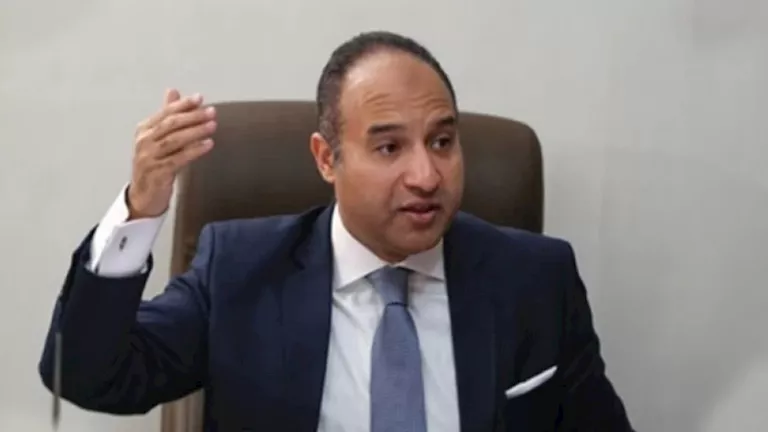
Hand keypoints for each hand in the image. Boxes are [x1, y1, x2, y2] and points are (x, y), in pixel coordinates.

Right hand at [127, 89, 216, 218]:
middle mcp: (144, 142)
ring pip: (174, 140)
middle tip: (211, 112)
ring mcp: (148, 158)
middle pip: (170, 125)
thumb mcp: (157, 139)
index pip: (165, 113)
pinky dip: (194, 150)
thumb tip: (174, 92)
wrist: (143, 197)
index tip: (200, 98)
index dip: (183, 105)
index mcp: (143, 131)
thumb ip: (167, 116)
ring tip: (212, 126)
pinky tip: (208, 145)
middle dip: (193, 116)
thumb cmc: (153, 166)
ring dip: (195, 131)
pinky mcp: (158, 173)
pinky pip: (178, 159)